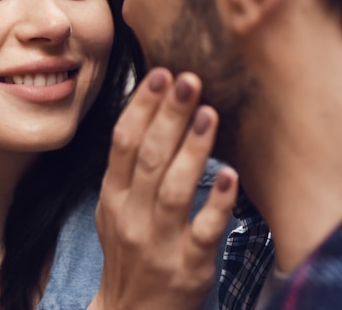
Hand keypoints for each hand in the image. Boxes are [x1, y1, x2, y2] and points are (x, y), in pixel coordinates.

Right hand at [89, 68, 237, 309]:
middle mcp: (132, 217)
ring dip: (192, 149)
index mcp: (112, 199)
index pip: (123, 144)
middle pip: (149, 158)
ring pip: (175, 189)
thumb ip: (125, 170)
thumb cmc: (127, 253)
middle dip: (168, 116)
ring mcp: (159, 242)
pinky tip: (229, 176)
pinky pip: (204, 231)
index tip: (159, 76)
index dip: (141, 108)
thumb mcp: (112, 210)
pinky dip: (216, 203)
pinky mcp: (189, 265)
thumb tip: (145, 117)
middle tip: (188, 81)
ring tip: (209, 113)